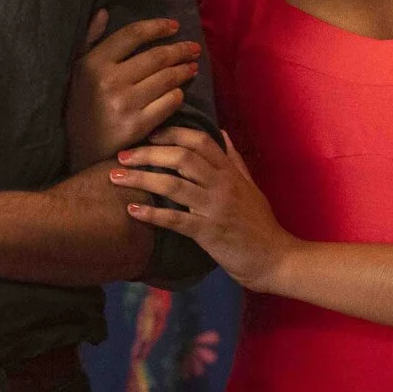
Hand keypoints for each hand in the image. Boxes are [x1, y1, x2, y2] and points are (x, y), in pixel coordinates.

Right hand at [66, 9, 202, 171]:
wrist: (79, 151)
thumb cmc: (81, 106)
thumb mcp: (77, 71)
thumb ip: (90, 40)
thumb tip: (104, 12)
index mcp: (93, 63)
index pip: (132, 34)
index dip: (157, 27)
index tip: (175, 26)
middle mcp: (108, 81)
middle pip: (156, 56)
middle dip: (180, 50)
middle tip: (192, 48)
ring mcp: (125, 104)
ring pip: (167, 79)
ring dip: (184, 70)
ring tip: (192, 67)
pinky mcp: (138, 126)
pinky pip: (169, 103)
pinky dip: (178, 94)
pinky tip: (180, 91)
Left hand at [111, 128, 295, 290]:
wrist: (276, 259)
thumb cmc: (260, 224)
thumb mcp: (251, 185)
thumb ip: (234, 159)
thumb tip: (222, 132)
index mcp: (230, 172)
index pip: (199, 140)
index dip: (171, 133)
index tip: (149, 134)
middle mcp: (222, 185)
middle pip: (180, 158)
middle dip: (148, 153)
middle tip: (122, 155)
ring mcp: (215, 208)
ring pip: (173, 185)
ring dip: (141, 179)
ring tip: (116, 177)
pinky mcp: (209, 233)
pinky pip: (176, 220)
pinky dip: (152, 214)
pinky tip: (131, 210)